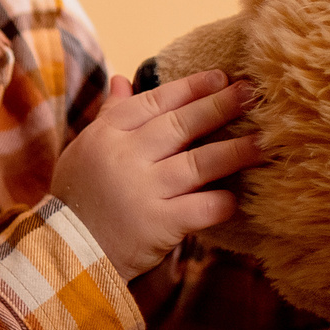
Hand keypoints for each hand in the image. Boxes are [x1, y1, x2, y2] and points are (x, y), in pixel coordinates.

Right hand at [51, 70, 262, 279]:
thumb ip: (110, 115)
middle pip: (181, 125)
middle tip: (254, 93)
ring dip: (236, 151)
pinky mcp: (158, 224)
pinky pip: (202, 208)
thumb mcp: (85, 149)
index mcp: (107, 135)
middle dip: (220, 106)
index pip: (155, 102)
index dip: (191, 88)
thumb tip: (123, 79)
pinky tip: (238, 196)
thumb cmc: (79, 197)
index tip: (221, 77)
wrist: (64, 252)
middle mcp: (126, 157)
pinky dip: (222, 201)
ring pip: (199, 163)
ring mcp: (143, 191)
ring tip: (265, 141)